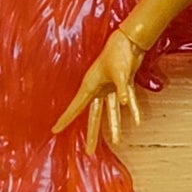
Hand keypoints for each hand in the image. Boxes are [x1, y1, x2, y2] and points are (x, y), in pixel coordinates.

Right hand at [54, 30, 141, 153]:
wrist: (130, 40)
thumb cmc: (119, 53)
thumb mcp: (121, 72)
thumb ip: (122, 89)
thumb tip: (123, 102)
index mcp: (90, 86)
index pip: (75, 107)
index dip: (65, 119)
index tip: (54, 130)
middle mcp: (98, 88)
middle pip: (93, 116)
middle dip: (92, 134)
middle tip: (89, 151)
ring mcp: (110, 87)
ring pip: (110, 111)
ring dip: (114, 125)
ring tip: (117, 141)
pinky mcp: (123, 84)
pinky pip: (127, 100)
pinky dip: (132, 109)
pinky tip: (137, 120)